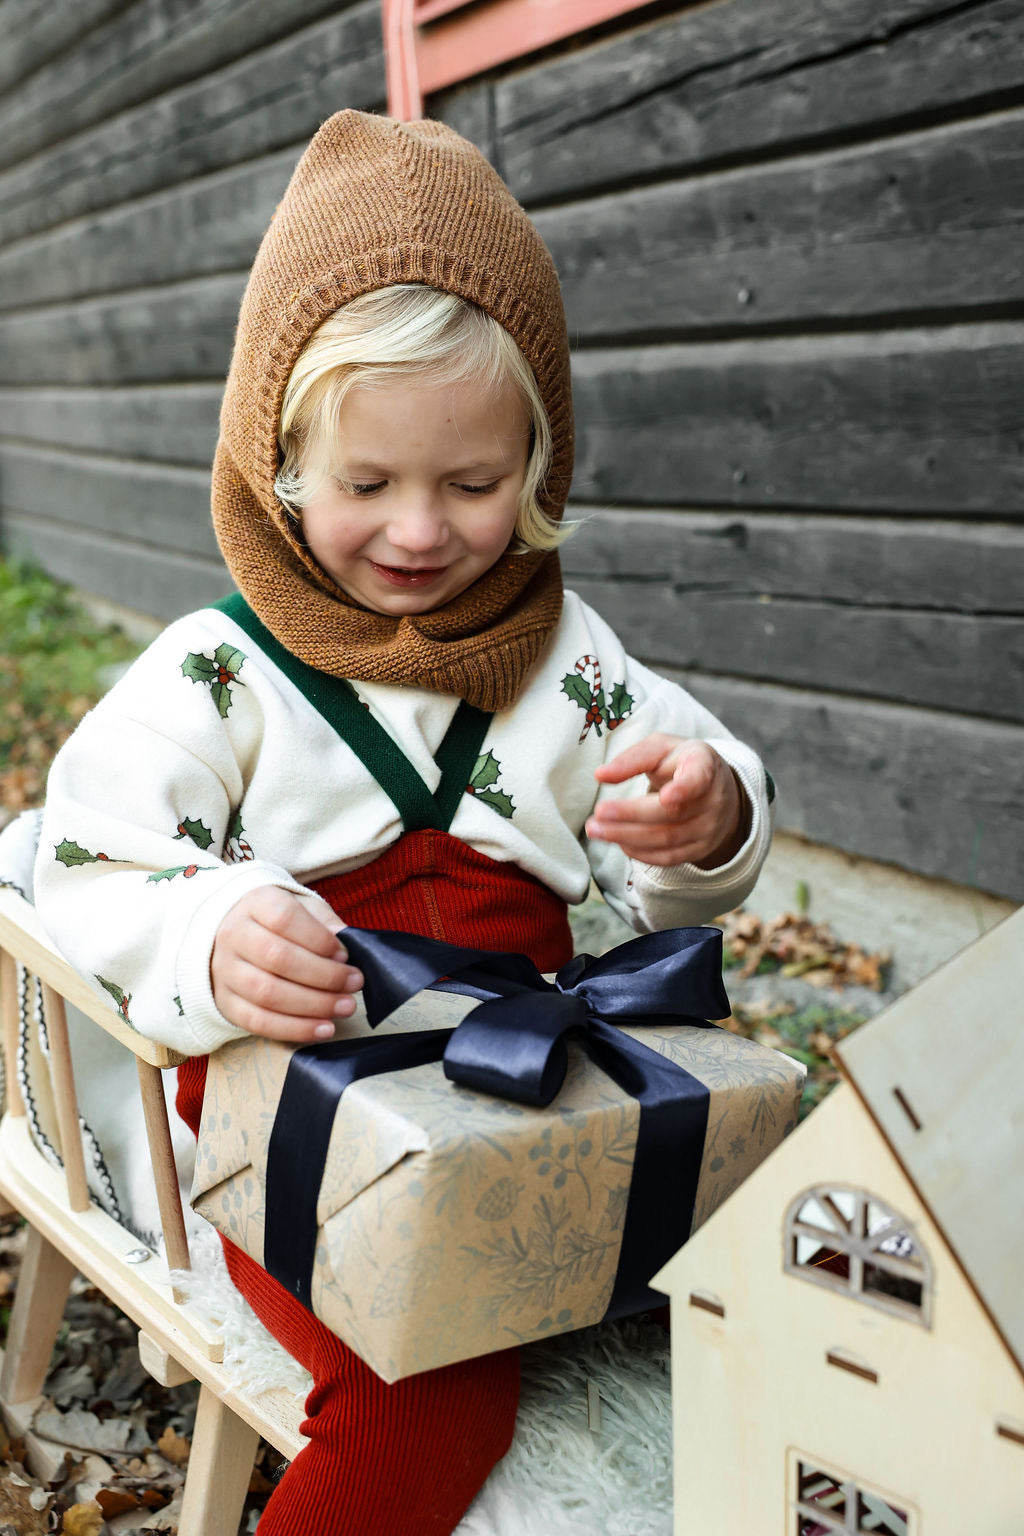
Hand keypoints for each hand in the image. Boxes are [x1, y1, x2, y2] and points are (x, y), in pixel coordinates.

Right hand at [211, 887, 362, 1040]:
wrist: (236, 935)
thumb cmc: (280, 922)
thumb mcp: (304, 908)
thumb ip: (325, 922)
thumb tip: (347, 943)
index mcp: (256, 903)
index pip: (284, 918)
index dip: (318, 938)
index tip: (344, 954)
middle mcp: (233, 935)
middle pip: (277, 958)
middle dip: (324, 975)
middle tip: (354, 983)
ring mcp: (224, 970)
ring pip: (267, 993)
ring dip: (313, 1005)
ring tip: (345, 1007)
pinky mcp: (224, 1002)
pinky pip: (257, 1022)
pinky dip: (294, 1029)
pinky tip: (323, 1028)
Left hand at [587, 735, 748, 868]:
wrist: (716, 791)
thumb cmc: (680, 764)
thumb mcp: (661, 748)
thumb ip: (633, 758)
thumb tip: (601, 775)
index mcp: (703, 765)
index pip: (698, 778)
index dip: (684, 788)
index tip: (666, 796)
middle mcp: (712, 799)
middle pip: (671, 813)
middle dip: (631, 815)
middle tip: (598, 813)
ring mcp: (708, 828)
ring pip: (666, 839)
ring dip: (626, 836)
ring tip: (595, 829)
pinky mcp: (699, 849)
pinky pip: (667, 857)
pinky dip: (639, 852)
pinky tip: (618, 842)